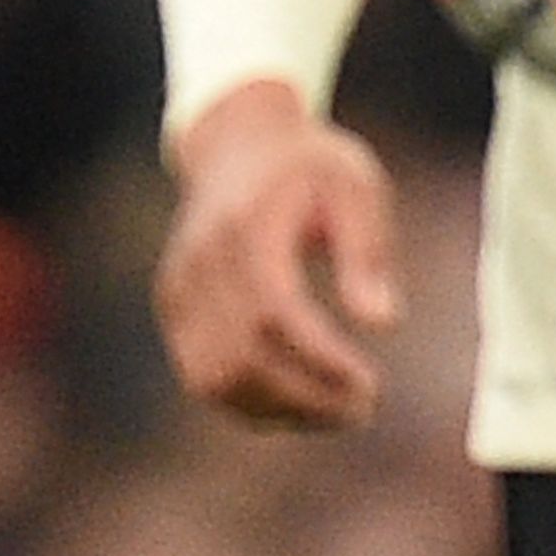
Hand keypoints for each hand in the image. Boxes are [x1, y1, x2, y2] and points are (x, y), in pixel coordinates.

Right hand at [155, 78, 404, 429]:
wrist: (237, 145)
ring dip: (278, 410)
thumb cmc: (309, 169)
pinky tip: (299, 400)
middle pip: (243, 356)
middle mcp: (201, 260)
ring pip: (216, 379)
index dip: (320, 360)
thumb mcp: (354, 187)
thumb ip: (366, 251)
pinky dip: (251, 403)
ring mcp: (179, 287)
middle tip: (363, 407)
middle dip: (307, 397)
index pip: (275, 312)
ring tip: (334, 410)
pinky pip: (204, 377)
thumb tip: (382, 322)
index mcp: (247, 225)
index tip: (370, 385)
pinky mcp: (173, 308)